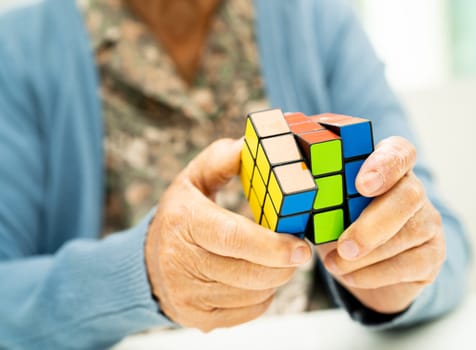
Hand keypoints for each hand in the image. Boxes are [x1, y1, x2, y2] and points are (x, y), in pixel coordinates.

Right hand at [145, 138, 311, 331]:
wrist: (149, 262)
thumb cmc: (182, 214)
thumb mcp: (193, 180)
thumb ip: (220, 160)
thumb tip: (247, 146)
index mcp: (184, 222)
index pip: (232, 238)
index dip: (271, 245)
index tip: (300, 247)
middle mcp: (181, 263)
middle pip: (249, 272)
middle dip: (283, 264)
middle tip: (297, 251)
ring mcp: (188, 295)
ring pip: (253, 294)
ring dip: (275, 278)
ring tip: (273, 260)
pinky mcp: (197, 318)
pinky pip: (249, 312)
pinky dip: (263, 296)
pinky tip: (255, 279)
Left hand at [317, 136, 445, 313]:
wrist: (365, 266)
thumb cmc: (340, 223)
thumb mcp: (326, 205)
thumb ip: (317, 193)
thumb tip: (290, 190)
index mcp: (386, 167)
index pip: (399, 152)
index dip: (384, 165)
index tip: (362, 184)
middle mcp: (413, 189)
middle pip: (408, 196)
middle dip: (373, 224)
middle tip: (344, 246)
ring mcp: (427, 222)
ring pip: (407, 235)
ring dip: (366, 256)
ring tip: (334, 264)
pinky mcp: (431, 255)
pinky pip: (409, 264)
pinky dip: (373, 274)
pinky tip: (349, 275)